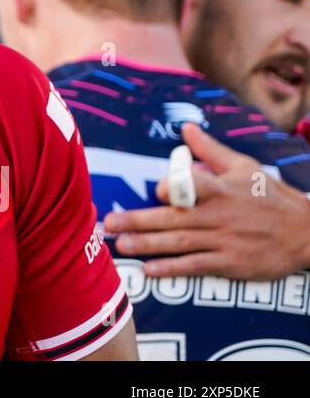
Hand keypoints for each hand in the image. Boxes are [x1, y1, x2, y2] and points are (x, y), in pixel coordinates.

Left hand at [103, 122, 309, 280]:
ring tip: (120, 245)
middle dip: (139, 221)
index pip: (191, 186)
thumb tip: (186, 127)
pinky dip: (173, 268)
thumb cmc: (270, 196)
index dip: (172, 187)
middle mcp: (219, 215)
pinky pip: (196, 265)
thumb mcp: (244, 167)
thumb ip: (209, 150)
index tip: (155, 191)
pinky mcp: (231, 263)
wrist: (306, 233)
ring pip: (179, 243)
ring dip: (147, 245)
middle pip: (174, 218)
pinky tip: (150, 269)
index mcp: (221, 189)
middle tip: (108, 223)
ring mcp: (224, 241)